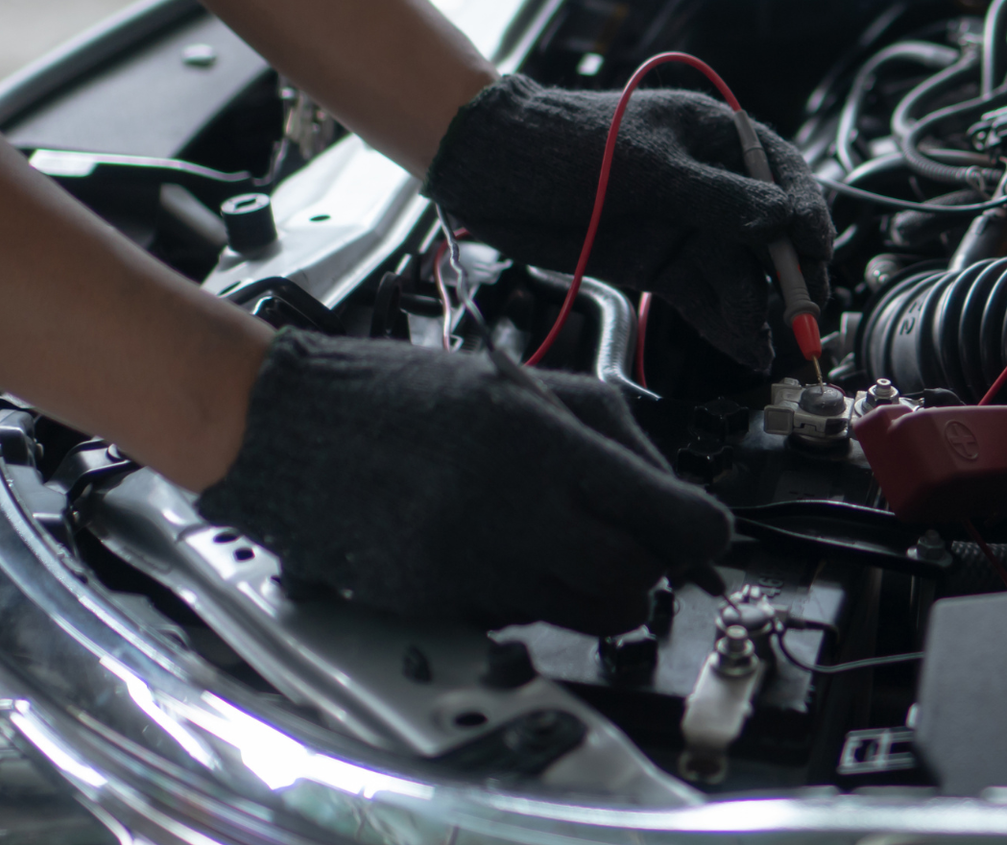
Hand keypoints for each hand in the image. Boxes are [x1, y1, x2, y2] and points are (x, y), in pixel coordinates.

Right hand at [195, 331, 731, 633]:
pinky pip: (525, 619)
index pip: (667, 515)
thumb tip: (681, 503)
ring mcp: (470, 563)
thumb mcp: (532, 387)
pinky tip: (510, 553)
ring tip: (574, 545)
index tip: (709, 533)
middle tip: (640, 541)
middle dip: (652, 567)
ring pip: (588, 613)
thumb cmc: (415, 397)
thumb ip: (618, 442)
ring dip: (603, 589)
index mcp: (543, 441)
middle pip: (635, 578)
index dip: (704, 533)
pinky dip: (540, 596)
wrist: (297, 427)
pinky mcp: (436, 603)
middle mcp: (510, 507)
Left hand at [424, 76, 832, 368]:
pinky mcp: (658, 265)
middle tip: (803, 317)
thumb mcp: (646, 166)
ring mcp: (684, 227)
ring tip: (767, 346)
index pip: (781, 174)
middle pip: (768, 233)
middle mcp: (710, 185)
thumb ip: (715, 198)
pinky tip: (744, 348)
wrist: (487, 169)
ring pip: (737, 273)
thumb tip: (782, 220)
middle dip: (789, 275)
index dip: (805, 213)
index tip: (817, 251)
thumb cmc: (564, 142)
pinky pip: (703, 297)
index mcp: (715, 138)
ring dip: (757, 309)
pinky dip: (724, 324)